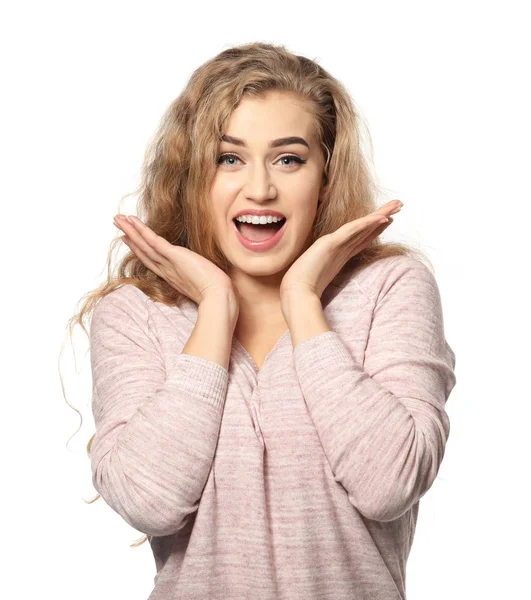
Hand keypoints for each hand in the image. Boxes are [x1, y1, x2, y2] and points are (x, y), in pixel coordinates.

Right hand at [113, 215, 237, 307]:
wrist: (218, 296)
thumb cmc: (216, 292)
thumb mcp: (202, 282)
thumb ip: (197, 276)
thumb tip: (203, 272)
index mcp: (172, 276)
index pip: (151, 260)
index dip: (139, 249)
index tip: (129, 239)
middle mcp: (167, 270)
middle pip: (143, 251)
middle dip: (130, 236)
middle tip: (117, 224)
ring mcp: (169, 263)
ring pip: (145, 244)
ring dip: (131, 230)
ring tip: (118, 219)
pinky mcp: (174, 256)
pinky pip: (154, 242)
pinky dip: (143, 231)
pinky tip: (133, 221)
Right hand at [279, 200, 402, 306]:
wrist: (297, 294)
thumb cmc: (303, 291)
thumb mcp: (321, 283)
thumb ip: (329, 278)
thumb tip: (334, 282)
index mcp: (337, 255)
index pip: (360, 238)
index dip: (374, 227)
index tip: (388, 219)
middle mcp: (338, 246)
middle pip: (365, 228)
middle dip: (382, 215)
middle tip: (399, 204)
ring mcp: (334, 243)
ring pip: (363, 225)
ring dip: (381, 214)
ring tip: (397, 204)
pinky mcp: (331, 243)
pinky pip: (354, 230)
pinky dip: (368, 223)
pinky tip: (382, 218)